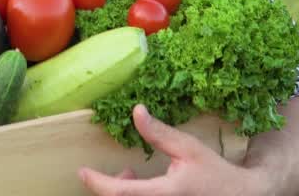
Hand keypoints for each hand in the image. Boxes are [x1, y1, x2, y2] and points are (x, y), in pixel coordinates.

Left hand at [78, 105, 273, 195]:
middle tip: (110, 172)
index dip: (98, 183)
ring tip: (129, 175)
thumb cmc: (215, 172)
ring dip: (121, 192)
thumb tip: (136, 111)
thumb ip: (160, 133)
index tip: (83, 172)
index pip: (121, 193)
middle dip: (109, 188)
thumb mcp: (188, 148)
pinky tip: (140, 185)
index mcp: (165, 193)